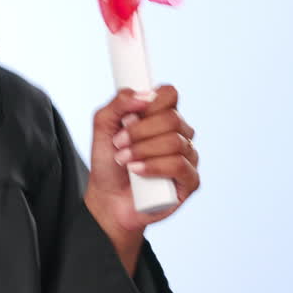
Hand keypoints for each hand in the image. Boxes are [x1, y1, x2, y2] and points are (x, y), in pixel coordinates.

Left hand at [84, 86, 198, 234]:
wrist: (108, 198)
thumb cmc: (108, 161)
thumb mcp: (102, 126)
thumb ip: (118, 104)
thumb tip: (143, 95)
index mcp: (162, 116)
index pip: (169, 94)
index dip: (150, 102)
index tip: (127, 116)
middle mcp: (180, 134)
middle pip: (171, 118)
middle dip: (139, 131)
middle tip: (118, 143)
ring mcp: (188, 157)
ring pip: (175, 141)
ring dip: (142, 150)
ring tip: (123, 160)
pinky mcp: (190, 181)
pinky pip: (179, 165)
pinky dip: (153, 166)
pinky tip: (137, 172)